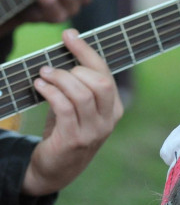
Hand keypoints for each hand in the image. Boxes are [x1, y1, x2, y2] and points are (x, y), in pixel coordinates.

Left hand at [21, 28, 122, 197]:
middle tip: (51, 68)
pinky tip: (40, 87)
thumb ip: (79, 86)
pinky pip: (64, 107)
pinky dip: (50, 92)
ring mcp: (93, 132)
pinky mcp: (74, 139)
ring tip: (42, 76)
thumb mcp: (78, 109)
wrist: (56, 169)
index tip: (68, 35)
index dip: (86, 52)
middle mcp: (108, 121)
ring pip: (81, 94)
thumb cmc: (65, 132)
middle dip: (74, 68)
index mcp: (114, 110)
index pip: (105, 74)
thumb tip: (67, 49)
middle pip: (100, 83)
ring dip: (58, 79)